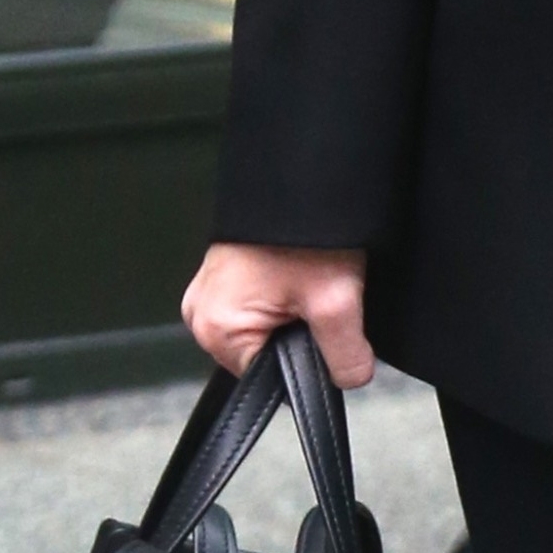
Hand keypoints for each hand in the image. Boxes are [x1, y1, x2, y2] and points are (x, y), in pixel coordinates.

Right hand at [181, 242, 373, 387]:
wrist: (304, 172)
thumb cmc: (306, 229)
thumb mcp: (335, 300)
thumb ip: (344, 355)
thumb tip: (351, 380)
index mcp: (216, 330)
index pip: (267, 381)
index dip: (304, 364)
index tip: (322, 331)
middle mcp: (202, 314)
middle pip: (265, 356)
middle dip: (299, 337)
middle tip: (317, 298)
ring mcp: (210, 293)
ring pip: (267, 330)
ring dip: (294, 315)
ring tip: (308, 280)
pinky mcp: (227, 276)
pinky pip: (261, 306)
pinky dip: (286, 297)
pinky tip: (298, 274)